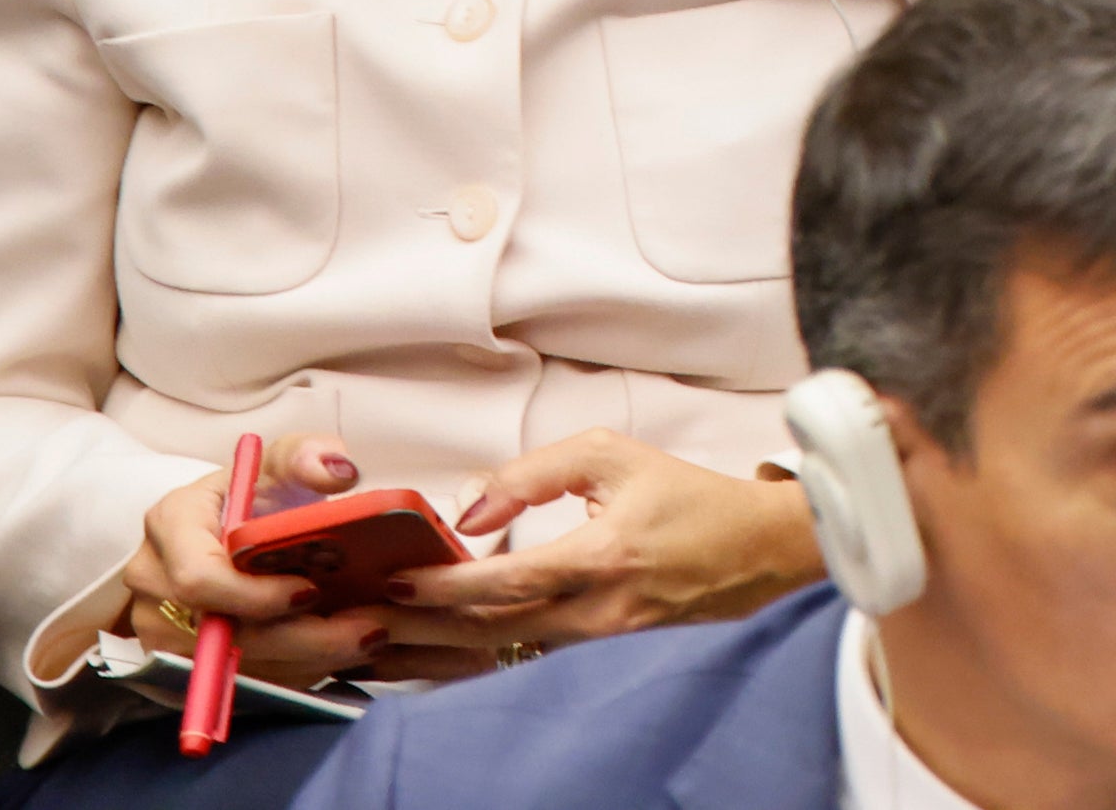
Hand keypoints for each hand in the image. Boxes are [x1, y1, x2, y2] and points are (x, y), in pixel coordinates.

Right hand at [96, 437, 376, 693]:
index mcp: (170, 524)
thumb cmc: (253, 495)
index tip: (312, 590)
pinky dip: (288, 673)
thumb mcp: (278, 461)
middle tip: (367, 630)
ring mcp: (157, 627)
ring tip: (364, 642)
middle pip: (217, 632)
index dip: (254, 595)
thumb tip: (338, 473)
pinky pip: (231, 682)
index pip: (198, 577)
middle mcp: (153, 582)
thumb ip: (307, 455)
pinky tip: (335, 656)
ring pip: (229, 666)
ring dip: (301, 662)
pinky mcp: (175, 662)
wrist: (221, 530)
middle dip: (298, 639)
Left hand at [366, 430, 820, 673]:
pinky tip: (430, 658)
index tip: (392, 580)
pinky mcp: (597, 654)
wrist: (760, 552)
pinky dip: (470, 659)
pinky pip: (521, 659)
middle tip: (355, 625)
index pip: (504, 582)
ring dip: (432, 653)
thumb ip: (535, 472)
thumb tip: (470, 509)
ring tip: (374, 647)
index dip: (442, 586)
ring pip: (497, 653)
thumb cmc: (691, 498)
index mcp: (602, 557)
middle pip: (486, 632)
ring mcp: (597, 642)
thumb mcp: (616, 456)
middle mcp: (596, 612)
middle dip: (415, 631)